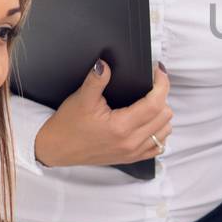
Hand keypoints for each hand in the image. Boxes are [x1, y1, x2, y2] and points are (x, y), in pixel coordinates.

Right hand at [33, 60, 171, 167]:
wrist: (56, 148)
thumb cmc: (68, 125)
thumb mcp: (81, 99)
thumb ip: (96, 80)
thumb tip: (104, 63)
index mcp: (121, 127)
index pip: (155, 103)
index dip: (162, 84)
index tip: (158, 72)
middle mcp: (130, 142)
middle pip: (164, 116)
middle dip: (161, 96)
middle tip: (150, 86)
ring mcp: (132, 152)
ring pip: (165, 131)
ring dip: (161, 114)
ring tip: (150, 102)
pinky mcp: (131, 158)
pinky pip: (158, 146)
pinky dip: (159, 132)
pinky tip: (149, 122)